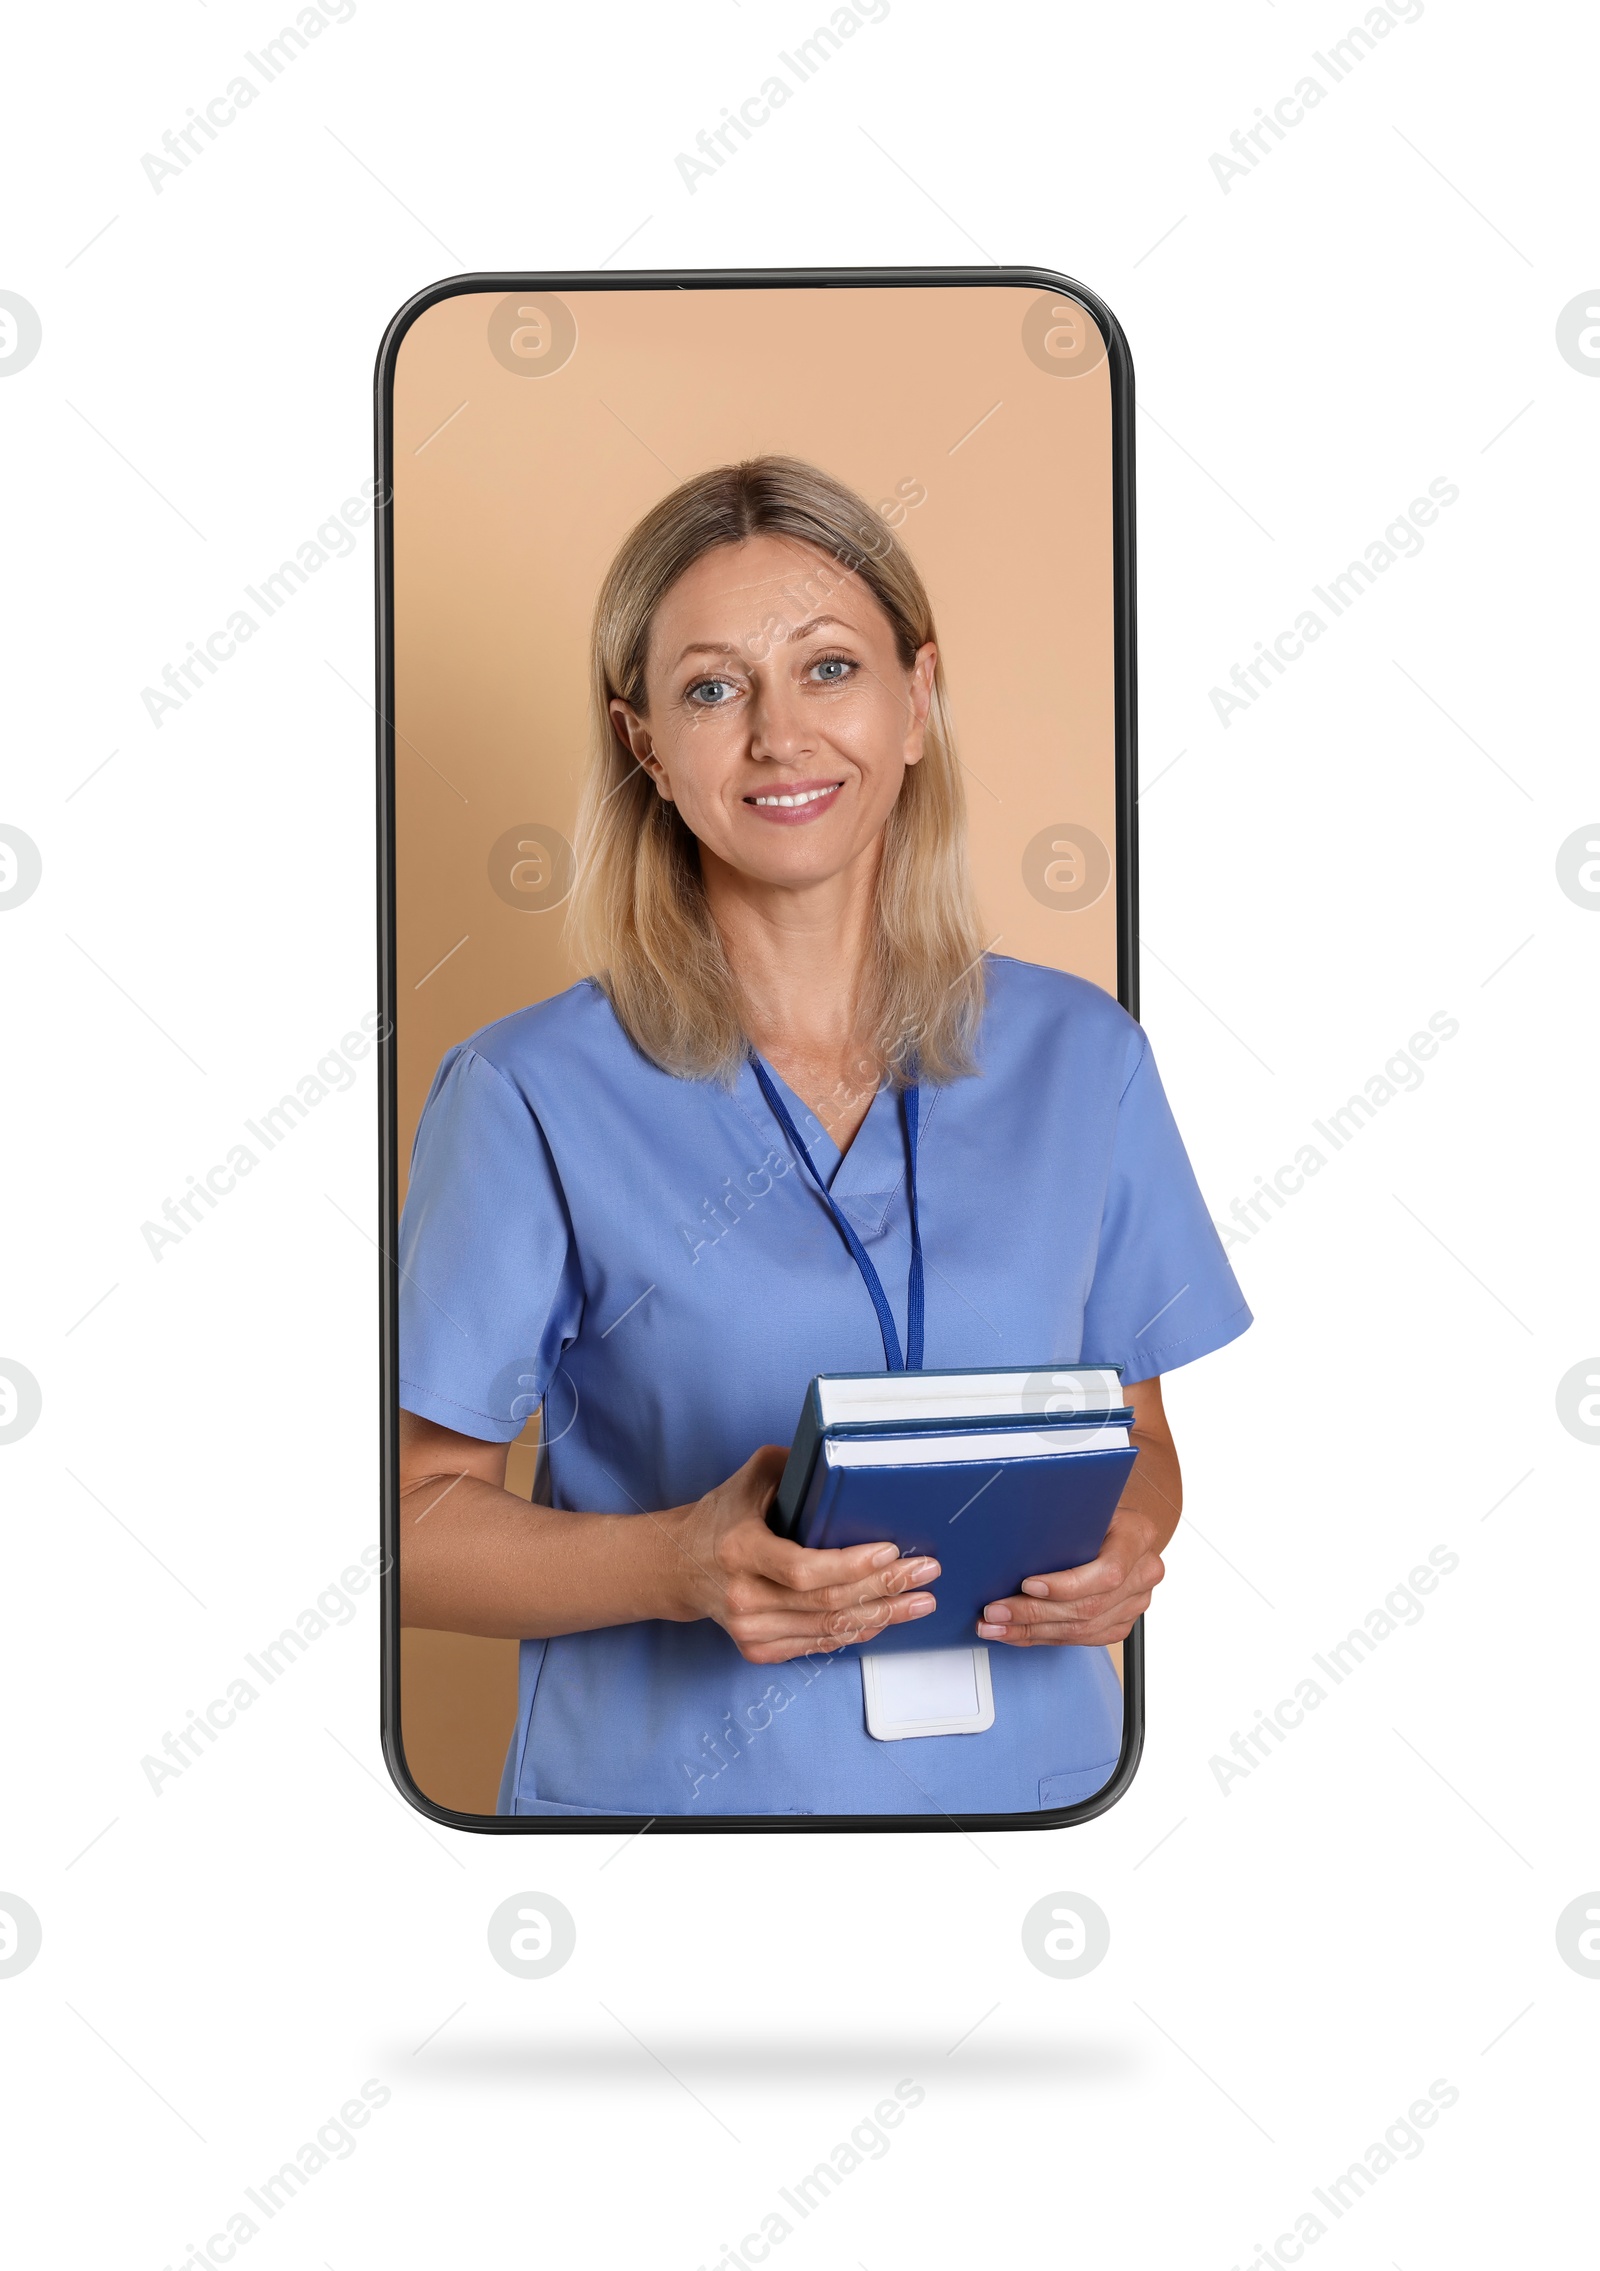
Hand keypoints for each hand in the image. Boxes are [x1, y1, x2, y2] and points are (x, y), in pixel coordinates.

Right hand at [660, 1445, 940, 1663]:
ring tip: (919, 1600)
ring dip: (881, 1616)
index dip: (851, 1565)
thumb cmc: (721, 1517)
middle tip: (925, 1572)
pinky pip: (818, 1645)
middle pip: (827, 1603)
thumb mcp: (750, 1479)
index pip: (802, 1569)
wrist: (678, 1567)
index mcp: (739, 1550)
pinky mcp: (758, 1649)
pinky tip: (884, 1617)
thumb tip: (846, 1456)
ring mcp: (749, 1630)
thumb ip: (794, 1465)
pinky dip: (855, 1632)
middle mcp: (743, 1597)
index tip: (891, 1551)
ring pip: (829, 1630)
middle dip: (884, 1589)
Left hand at [975, 1503, 1163, 1646]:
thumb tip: (1013, 1529)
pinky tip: (1018, 1633)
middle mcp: (1144, 1572)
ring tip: (997, 1627)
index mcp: (1138, 1535)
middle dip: (1034, 1612)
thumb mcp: (1083, 1503)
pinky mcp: (1121, 1622)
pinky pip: (1082, 1639)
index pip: (1108, 1572)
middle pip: (1089, 1606)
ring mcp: (1136, 1601)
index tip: (1027, 1585)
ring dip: (1033, 1630)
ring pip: (1083, 1629)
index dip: (1066, 1585)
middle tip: (996, 1611)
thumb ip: (1064, 1517)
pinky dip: (1044, 1637)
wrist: (1114, 1526)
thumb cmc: (1094, 1512)